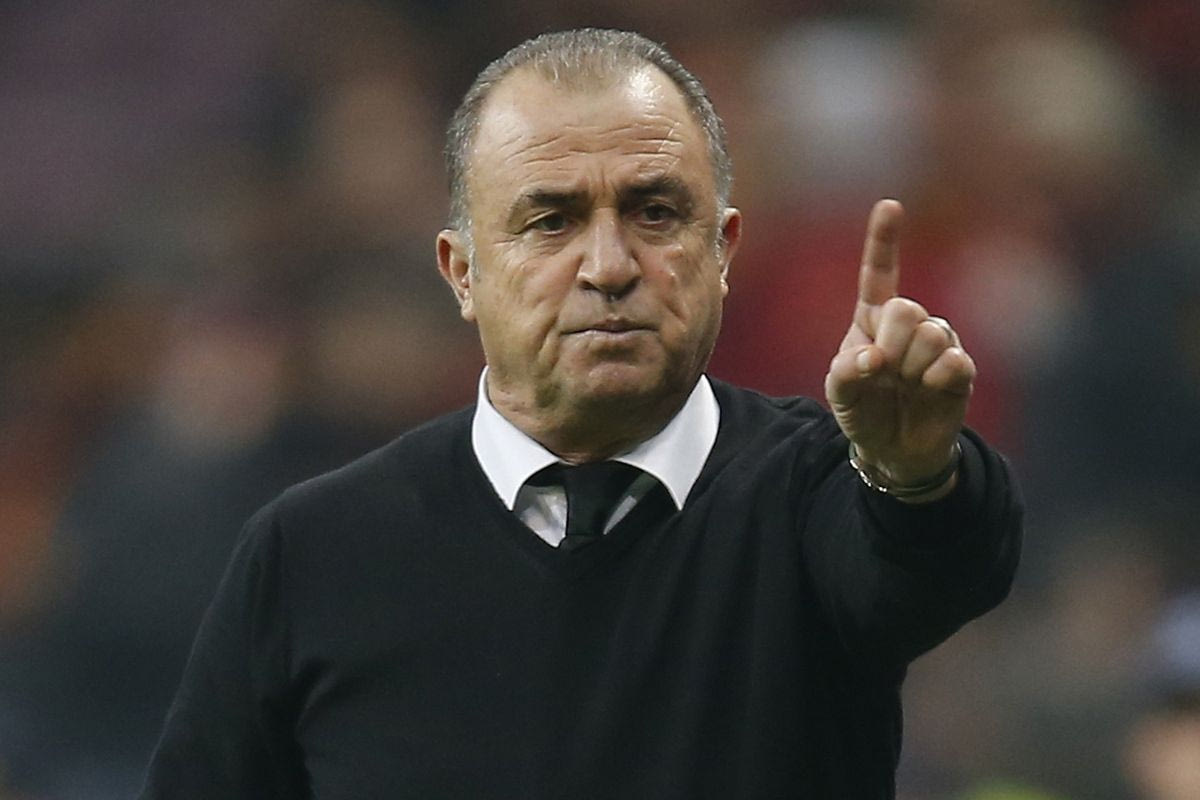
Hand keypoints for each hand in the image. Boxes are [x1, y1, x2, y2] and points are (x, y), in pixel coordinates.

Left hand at [824, 199, 973, 493]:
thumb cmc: (862, 409)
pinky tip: (928, 391)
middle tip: (884, 370)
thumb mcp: (840, 391)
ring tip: (905, 386)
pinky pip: (954, 362)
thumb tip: (875, 358)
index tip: (890, 206)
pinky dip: (934, 380)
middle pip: (907, 309)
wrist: (892, 450)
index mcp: (873, 318)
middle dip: (890, 343)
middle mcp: (909, 324)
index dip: (884, 241)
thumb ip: (847, 371)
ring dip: (911, 368)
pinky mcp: (961, 370)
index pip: (879, 274)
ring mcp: (938, 344)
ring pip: (932, 334)